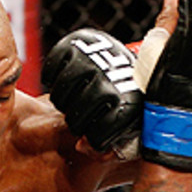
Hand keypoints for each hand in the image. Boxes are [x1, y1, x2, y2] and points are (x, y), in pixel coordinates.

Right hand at [41, 28, 142, 153]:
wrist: (141, 62)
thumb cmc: (132, 103)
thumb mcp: (134, 129)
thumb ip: (112, 147)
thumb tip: (80, 146)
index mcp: (130, 104)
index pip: (99, 136)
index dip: (94, 141)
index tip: (96, 137)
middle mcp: (111, 80)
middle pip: (75, 116)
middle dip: (76, 124)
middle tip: (79, 120)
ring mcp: (93, 60)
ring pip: (60, 95)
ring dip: (62, 103)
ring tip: (71, 103)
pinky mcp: (76, 44)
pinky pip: (50, 69)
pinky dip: (51, 79)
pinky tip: (63, 83)